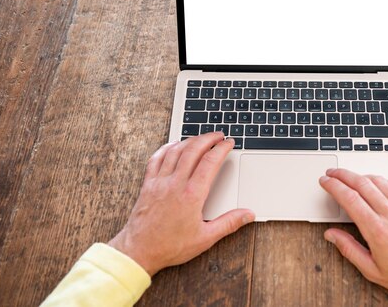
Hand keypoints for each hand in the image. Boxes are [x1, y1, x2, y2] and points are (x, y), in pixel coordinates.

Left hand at [109, 132, 254, 275]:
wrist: (139, 251)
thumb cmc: (170, 246)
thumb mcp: (205, 238)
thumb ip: (229, 223)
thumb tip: (247, 214)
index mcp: (192, 195)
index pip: (210, 162)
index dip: (221, 149)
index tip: (228, 143)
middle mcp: (175, 184)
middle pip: (193, 150)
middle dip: (208, 138)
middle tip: (218, 135)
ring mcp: (160, 182)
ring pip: (176, 151)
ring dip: (190, 140)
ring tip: (200, 138)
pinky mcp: (148, 185)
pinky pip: (156, 159)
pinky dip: (167, 148)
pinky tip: (173, 145)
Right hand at [319, 169, 387, 306]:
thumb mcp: (372, 270)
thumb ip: (349, 249)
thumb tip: (331, 235)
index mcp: (377, 230)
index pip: (350, 199)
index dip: (334, 186)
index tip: (325, 181)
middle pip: (362, 184)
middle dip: (343, 175)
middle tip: (332, 173)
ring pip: (378, 181)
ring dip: (361, 175)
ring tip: (350, 177)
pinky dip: (381, 180)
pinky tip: (375, 183)